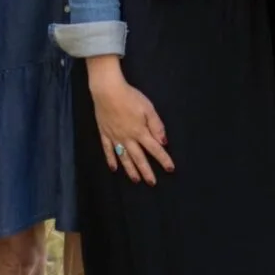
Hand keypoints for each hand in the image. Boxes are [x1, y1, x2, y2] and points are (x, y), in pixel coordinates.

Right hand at [87, 61, 173, 184]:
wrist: (107, 91)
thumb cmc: (130, 97)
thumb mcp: (148, 108)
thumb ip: (156, 126)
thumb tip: (163, 142)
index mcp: (140, 132)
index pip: (155, 149)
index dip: (163, 159)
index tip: (170, 169)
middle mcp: (128, 138)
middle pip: (139, 158)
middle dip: (146, 171)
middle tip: (152, 183)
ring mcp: (115, 137)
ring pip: (124, 157)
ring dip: (130, 170)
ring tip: (136, 180)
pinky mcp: (104, 133)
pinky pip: (108, 150)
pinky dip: (111, 160)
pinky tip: (114, 168)